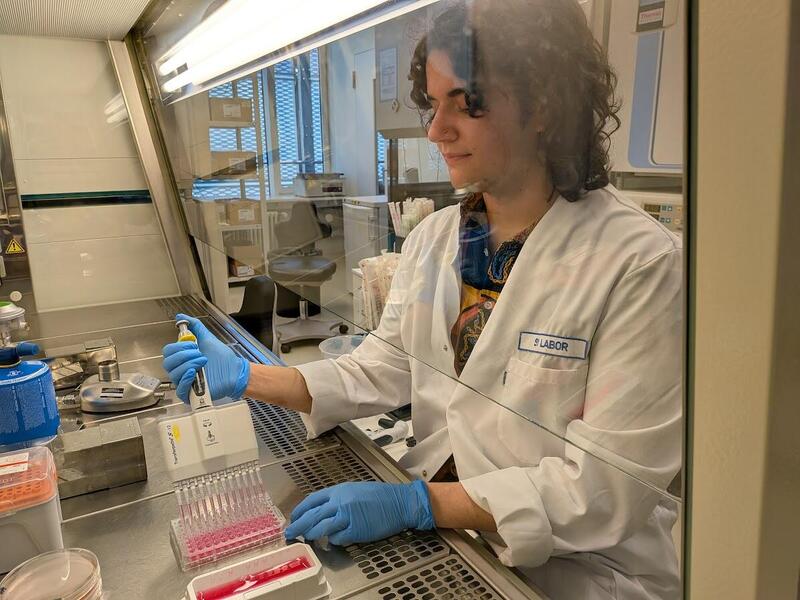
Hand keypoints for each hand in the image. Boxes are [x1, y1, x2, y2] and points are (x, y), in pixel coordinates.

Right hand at [162, 313, 249, 401]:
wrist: (235, 371)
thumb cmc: (222, 358)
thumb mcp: (207, 338)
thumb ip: (194, 326)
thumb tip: (180, 316)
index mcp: (182, 357)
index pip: (168, 352)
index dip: (179, 347)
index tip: (194, 345)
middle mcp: (180, 370)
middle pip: (168, 363)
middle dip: (184, 355)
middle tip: (200, 354)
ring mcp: (185, 383)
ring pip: (174, 374)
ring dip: (189, 365)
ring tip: (203, 362)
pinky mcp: (190, 395)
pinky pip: (179, 389)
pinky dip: (185, 379)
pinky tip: (194, 373)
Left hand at [284, 480, 434, 545]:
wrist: (400, 503)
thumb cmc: (380, 496)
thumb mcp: (355, 490)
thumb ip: (338, 499)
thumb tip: (323, 510)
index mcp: (339, 490)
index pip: (312, 500)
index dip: (300, 510)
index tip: (293, 517)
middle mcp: (340, 502)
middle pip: (312, 515)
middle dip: (298, 525)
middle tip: (290, 532)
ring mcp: (347, 516)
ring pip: (321, 528)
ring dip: (312, 534)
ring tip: (307, 538)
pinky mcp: (356, 530)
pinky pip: (337, 538)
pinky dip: (333, 540)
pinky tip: (333, 540)